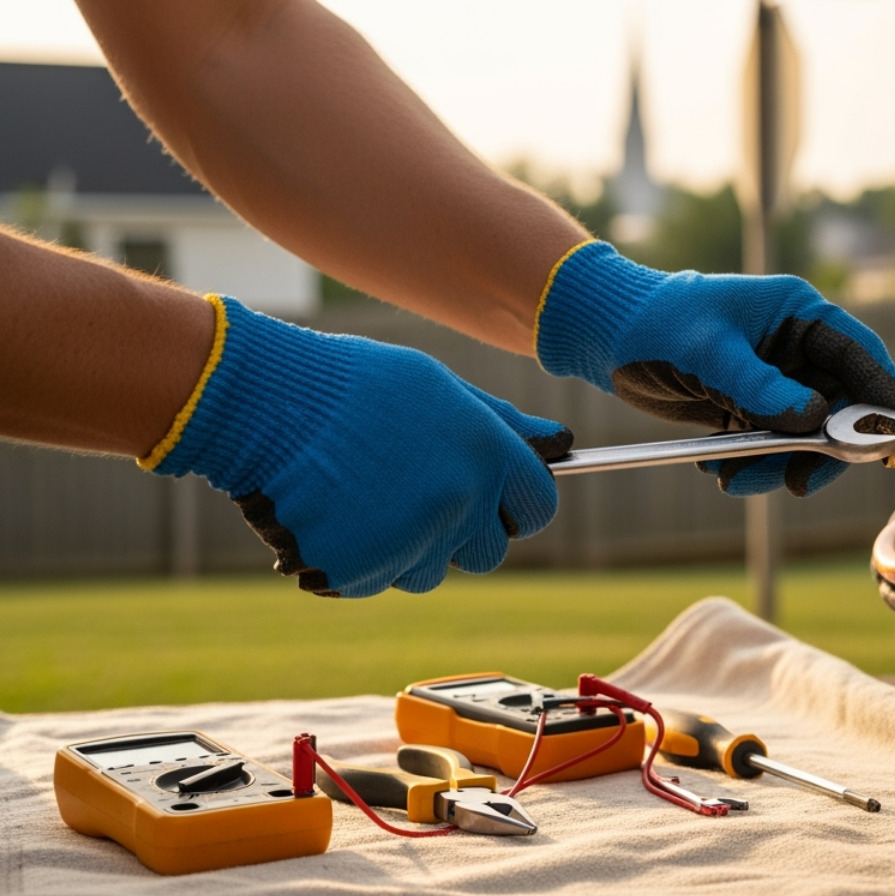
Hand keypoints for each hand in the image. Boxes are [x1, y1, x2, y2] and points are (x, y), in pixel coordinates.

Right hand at [142, 296, 569, 596]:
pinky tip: (334, 512)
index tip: (497, 497)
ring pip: (430, 571)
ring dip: (408, 547)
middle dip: (463, 532)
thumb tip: (560, 442)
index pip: (538, 504)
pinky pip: (377, 579)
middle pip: (489, 551)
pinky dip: (359, 557)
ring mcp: (410, 543)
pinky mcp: (360, 573)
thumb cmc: (354, 385)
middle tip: (416, 494)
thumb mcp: (438, 386)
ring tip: (365, 494)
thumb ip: (500, 424)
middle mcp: (459, 504)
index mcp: (486, 454)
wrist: (263, 401)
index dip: (517, 502)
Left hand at [534, 241, 894, 496]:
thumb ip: (760, 387)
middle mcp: (793, 347)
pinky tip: (718, 468)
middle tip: (799, 482)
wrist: (602, 335)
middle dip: (823, 449)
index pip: (859, 354)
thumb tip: (812, 421)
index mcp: (797, 312)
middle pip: (839, 406)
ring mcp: (772, 379)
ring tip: (738, 481)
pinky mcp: (748, 406)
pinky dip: (753, 464)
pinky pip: (770, 445)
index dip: (884, 395)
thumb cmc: (656, 322)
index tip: (894, 435)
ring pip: (804, 435)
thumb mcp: (709, 351)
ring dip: (780, 464)